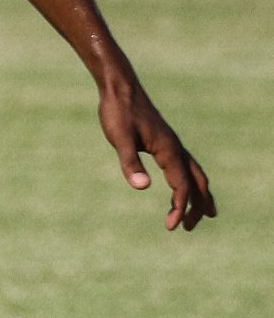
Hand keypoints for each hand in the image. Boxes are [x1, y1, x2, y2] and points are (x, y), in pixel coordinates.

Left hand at [97, 73, 213, 231]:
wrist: (120, 90)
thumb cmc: (118, 113)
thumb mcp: (120, 139)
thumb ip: (130, 163)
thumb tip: (142, 188)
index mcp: (169, 151)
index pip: (182, 186)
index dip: (179, 208)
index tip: (170, 227)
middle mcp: (176, 149)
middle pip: (196, 182)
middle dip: (197, 206)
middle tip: (189, 228)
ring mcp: (172, 145)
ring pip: (194, 174)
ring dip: (198, 195)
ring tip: (200, 214)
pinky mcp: (164, 142)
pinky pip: (183, 166)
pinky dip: (187, 181)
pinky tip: (178, 186)